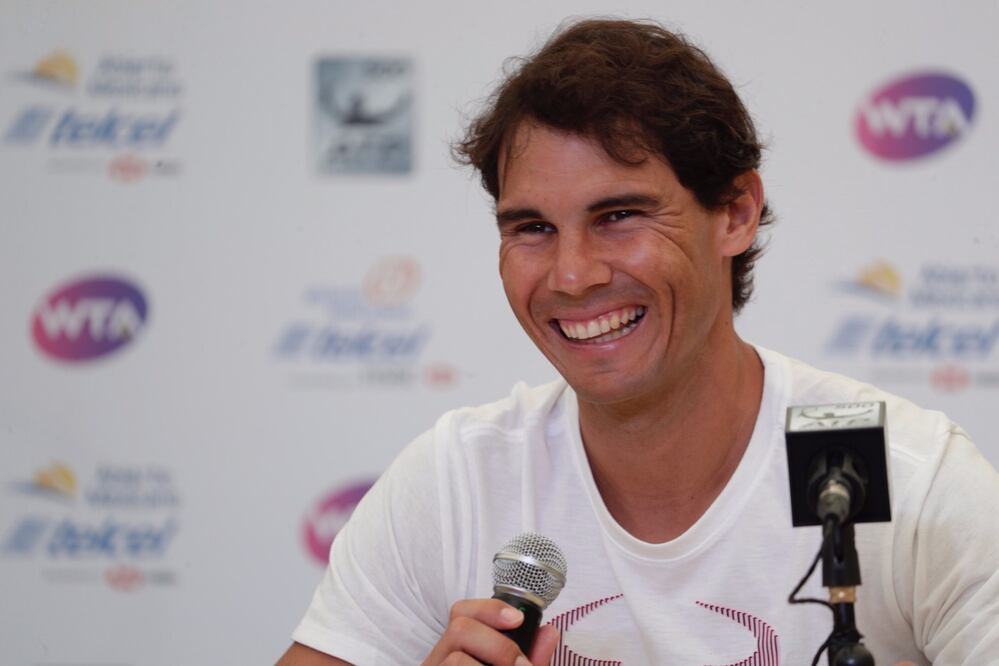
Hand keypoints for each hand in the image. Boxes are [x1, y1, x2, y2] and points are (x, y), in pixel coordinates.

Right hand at [422, 598, 559, 664]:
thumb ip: (532, 659)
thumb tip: (551, 632)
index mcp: (454, 653)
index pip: (462, 613)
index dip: (490, 609)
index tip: (518, 619)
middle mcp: (438, 661)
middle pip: (458, 627)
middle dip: (497, 644)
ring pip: (456, 657)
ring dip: (492, 661)